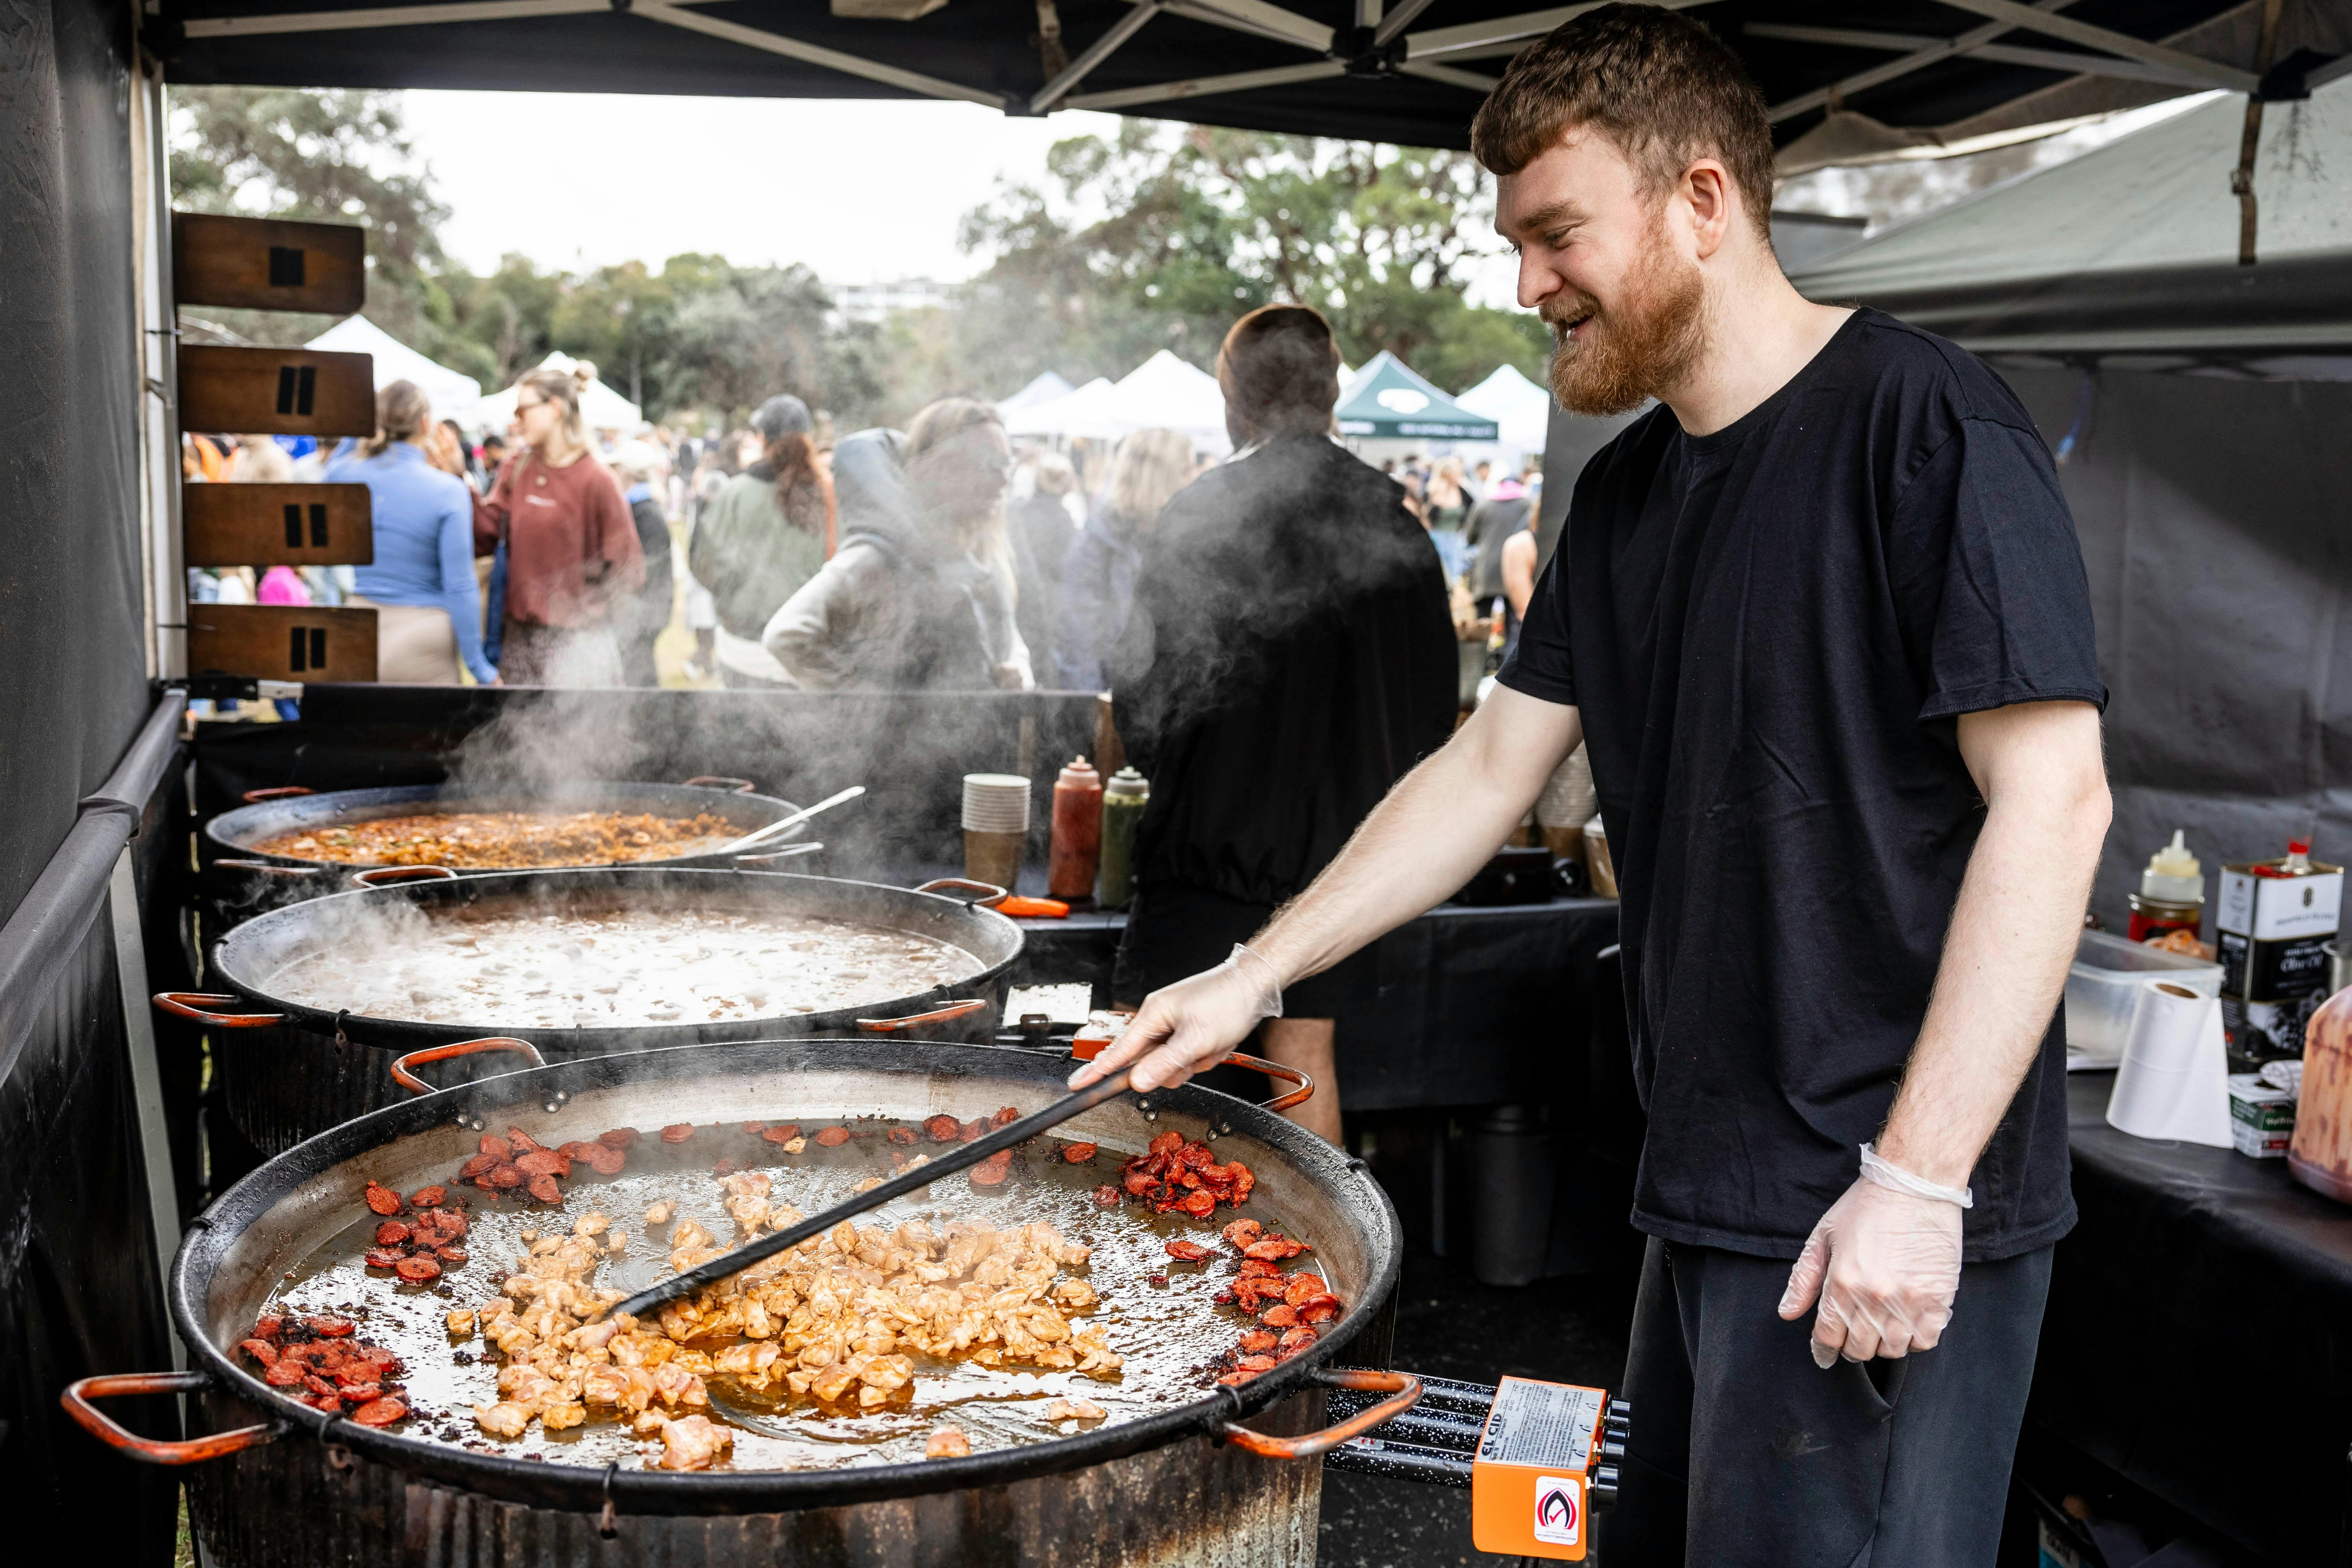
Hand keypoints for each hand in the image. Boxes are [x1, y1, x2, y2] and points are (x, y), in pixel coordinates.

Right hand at [1067, 946, 1282, 1094]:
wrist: (1255, 983)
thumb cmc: (1227, 1002)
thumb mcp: (1197, 1038)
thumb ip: (1165, 1062)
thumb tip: (1136, 1082)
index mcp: (1152, 1015)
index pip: (1118, 1051)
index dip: (1097, 1071)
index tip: (1076, 1085)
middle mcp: (1158, 1019)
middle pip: (1150, 1063)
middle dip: (1178, 1066)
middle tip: (1199, 1054)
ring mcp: (1172, 1026)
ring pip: (1171, 1064)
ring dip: (1194, 1061)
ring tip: (1211, 1044)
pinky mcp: (1186, 1031)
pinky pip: (1187, 1057)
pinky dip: (1203, 1056)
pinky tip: (1215, 1044)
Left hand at [1777, 1176, 1961, 1364]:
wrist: (1914, 1185)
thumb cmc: (1865, 1207)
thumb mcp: (1823, 1237)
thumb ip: (1803, 1280)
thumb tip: (1787, 1314)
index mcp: (1842, 1282)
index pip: (1828, 1337)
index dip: (1823, 1350)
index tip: (1824, 1353)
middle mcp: (1874, 1298)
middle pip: (1859, 1349)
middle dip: (1851, 1346)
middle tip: (1853, 1334)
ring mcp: (1910, 1301)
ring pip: (1892, 1350)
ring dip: (1882, 1344)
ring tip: (1880, 1326)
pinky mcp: (1939, 1300)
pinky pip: (1925, 1341)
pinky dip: (1914, 1339)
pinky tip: (1906, 1323)